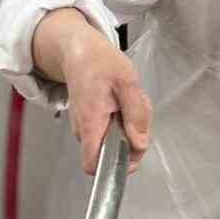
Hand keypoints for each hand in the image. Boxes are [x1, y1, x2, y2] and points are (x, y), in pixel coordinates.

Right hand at [34, 8, 151, 174]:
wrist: (79, 51)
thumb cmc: (99, 62)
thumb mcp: (127, 81)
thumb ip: (136, 114)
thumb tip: (140, 143)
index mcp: (91, 122)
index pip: (93, 165)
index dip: (114, 167)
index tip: (132, 151)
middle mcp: (84, 130)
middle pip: (111, 155)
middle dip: (132, 140)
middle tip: (138, 113)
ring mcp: (86, 128)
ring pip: (114, 143)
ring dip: (130, 128)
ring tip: (129, 102)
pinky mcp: (91, 124)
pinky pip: (112, 132)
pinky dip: (124, 121)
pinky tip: (123, 102)